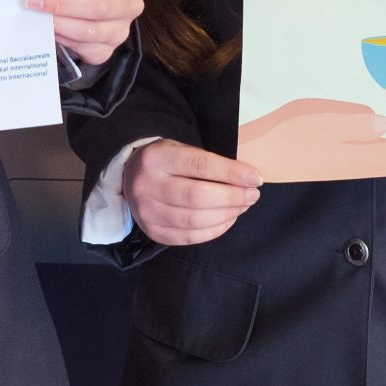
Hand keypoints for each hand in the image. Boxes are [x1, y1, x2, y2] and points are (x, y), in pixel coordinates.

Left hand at [28, 0, 141, 67]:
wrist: (93, 7)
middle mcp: (129, 4)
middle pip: (98, 6)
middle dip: (62, 4)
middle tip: (35, 1)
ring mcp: (120, 31)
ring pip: (90, 31)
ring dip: (59, 24)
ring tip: (39, 17)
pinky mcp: (107, 51)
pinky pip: (83, 49)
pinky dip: (63, 40)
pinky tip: (50, 31)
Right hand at [123, 139, 262, 245]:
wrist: (130, 177)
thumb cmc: (165, 161)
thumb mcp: (180, 149)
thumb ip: (207, 162)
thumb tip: (245, 179)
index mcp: (156, 158)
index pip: (200, 165)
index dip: (231, 173)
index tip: (255, 178)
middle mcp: (147, 186)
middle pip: (197, 196)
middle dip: (232, 197)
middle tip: (253, 195)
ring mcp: (148, 212)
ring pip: (194, 220)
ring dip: (226, 214)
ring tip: (243, 206)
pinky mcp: (153, 232)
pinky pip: (189, 237)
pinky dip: (214, 230)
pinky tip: (228, 219)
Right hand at [236, 98, 385, 181]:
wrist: (252, 159)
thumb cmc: (282, 133)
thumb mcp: (318, 116)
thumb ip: (352, 121)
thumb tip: (384, 124)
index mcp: (350, 155)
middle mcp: (347, 169)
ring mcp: (336, 174)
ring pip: (376, 171)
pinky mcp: (324, 173)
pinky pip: (362, 172)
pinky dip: (379, 169)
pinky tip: (379, 164)